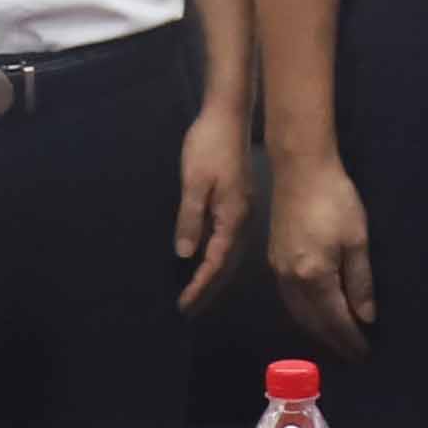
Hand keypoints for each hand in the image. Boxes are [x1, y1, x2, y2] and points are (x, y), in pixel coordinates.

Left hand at [170, 105, 252, 315]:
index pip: (215, 263)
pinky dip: (217, 259)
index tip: (184, 305)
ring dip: (213, 276)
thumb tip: (185, 254)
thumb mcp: (194, 183)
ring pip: (230, 255)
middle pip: (226, 265)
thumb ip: (190, 219)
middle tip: (189, 310)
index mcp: (232, 218)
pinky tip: (207, 261)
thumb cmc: (209, 147)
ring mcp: (243, 212)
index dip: (199, 286)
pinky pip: (229, 242)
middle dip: (208, 289)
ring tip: (197, 294)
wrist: (228, 116)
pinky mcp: (239, 205)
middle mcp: (242, 221)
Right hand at [265, 151, 378, 351]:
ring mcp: (278, 270)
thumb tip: (365, 317)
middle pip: (313, 321)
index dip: (350, 338)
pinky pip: (289, 298)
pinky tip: (314, 311)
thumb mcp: (357, 241)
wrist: (300, 170)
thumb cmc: (335, 201)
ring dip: (317, 329)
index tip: (364, 353)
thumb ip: (360, 282)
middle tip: (352, 352)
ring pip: (297, 312)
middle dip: (333, 340)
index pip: (335, 319)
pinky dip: (304, 312)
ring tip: (336, 337)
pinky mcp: (273, 258)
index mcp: (314, 277)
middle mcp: (291, 280)